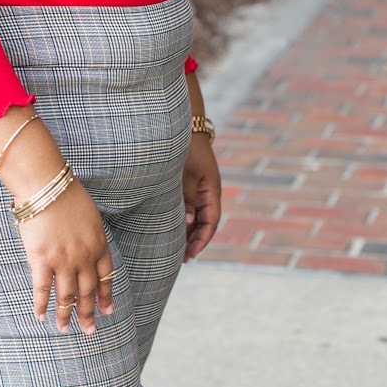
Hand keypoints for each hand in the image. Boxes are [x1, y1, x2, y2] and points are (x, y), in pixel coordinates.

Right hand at [16, 180, 113, 334]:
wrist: (46, 185)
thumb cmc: (66, 193)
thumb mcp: (90, 215)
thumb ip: (90, 236)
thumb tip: (87, 250)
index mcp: (98, 244)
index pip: (106, 276)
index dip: (106, 295)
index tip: (107, 311)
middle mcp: (84, 256)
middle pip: (88, 291)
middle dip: (88, 313)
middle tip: (89, 330)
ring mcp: (63, 260)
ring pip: (66, 295)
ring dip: (66, 315)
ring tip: (65, 329)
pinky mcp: (41, 259)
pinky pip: (42, 288)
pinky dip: (41, 304)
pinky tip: (41, 316)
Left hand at [182, 135, 220, 261]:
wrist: (187, 127)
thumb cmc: (187, 150)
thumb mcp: (186, 176)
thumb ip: (187, 199)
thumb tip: (188, 224)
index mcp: (212, 191)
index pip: (211, 223)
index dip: (202, 241)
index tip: (191, 255)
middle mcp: (209, 192)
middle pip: (205, 223)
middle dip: (195, 241)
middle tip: (182, 259)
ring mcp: (202, 188)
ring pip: (198, 216)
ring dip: (189, 232)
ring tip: (177, 249)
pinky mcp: (192, 184)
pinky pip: (191, 207)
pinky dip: (185, 219)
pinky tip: (174, 227)